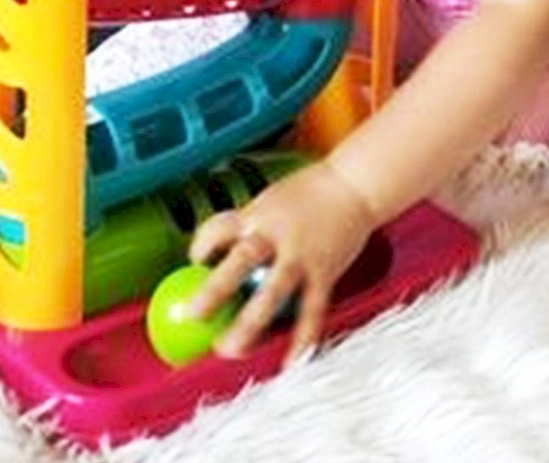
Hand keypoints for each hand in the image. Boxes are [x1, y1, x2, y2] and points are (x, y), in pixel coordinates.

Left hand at [187, 161, 376, 363]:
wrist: (355, 186)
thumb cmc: (311, 192)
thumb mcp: (271, 201)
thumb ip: (249, 226)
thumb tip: (218, 251)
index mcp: (259, 214)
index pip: (221, 227)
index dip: (203, 245)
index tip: (194, 261)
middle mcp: (278, 234)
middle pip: (243, 259)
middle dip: (216, 288)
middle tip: (194, 315)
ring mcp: (302, 255)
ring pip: (274, 291)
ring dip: (251, 322)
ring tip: (231, 349)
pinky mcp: (325, 272)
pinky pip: (311, 310)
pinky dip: (302, 338)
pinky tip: (291, 361)